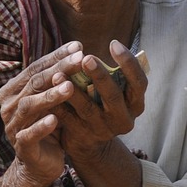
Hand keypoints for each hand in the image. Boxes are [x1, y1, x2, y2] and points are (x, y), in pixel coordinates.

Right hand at [0, 42, 86, 184]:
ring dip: (49, 96)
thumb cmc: (50, 125)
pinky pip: (28, 135)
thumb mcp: (53, 101)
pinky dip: (40, 127)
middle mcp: (8, 106)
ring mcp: (12, 126)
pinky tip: (55, 120)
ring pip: (28, 106)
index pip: (36, 68)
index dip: (57, 57)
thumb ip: (58, 81)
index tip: (79, 47)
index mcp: (13, 90)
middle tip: (80, 60)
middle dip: (58, 70)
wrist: (41, 164)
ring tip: (70, 87)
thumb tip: (81, 53)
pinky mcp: (20, 146)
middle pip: (34, 83)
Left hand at [57, 40, 147, 160]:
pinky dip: (58, 104)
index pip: (139, 82)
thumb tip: (109, 45)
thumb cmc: (103, 105)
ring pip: (88, 108)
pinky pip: (68, 119)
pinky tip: (48, 91)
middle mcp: (123, 119)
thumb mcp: (115, 93)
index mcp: (135, 104)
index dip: (128, 63)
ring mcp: (103, 130)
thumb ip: (114, 75)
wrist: (89, 142)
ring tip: (58, 73)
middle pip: (113, 96)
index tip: (113, 43)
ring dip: (73, 91)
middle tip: (86, 58)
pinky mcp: (83, 136)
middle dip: (100, 76)